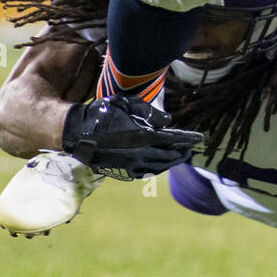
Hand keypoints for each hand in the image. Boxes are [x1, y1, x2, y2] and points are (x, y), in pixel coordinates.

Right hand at [61, 95, 203, 179]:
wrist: (77, 133)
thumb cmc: (102, 113)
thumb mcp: (126, 104)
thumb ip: (149, 112)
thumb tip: (168, 121)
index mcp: (142, 135)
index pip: (172, 138)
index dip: (187, 138)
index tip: (199, 138)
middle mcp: (139, 152)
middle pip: (169, 154)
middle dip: (182, 151)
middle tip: (191, 148)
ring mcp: (130, 164)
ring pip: (159, 166)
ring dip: (172, 161)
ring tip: (180, 157)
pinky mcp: (122, 171)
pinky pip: (145, 172)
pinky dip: (156, 168)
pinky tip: (161, 165)